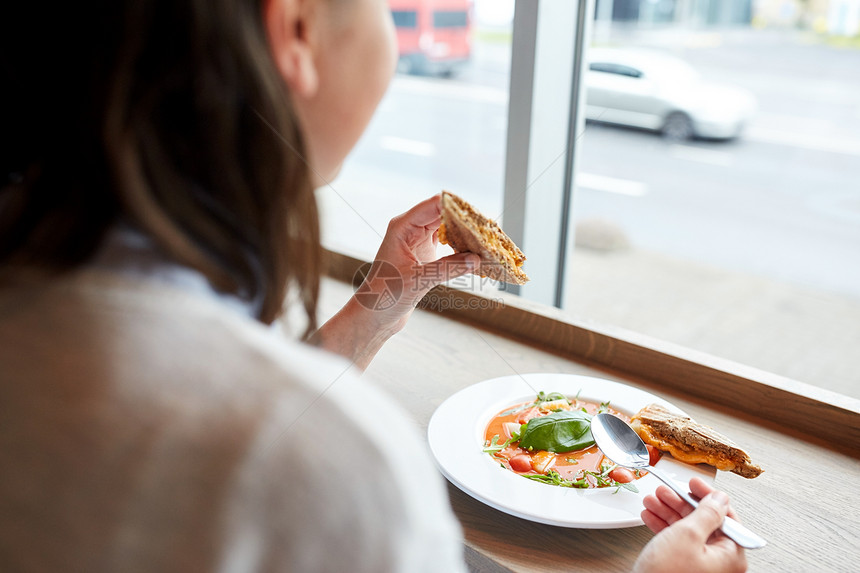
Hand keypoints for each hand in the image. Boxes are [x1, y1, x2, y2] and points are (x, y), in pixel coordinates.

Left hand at [356, 194, 479, 333]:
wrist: (374, 314)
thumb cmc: (385, 295)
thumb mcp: (418, 280)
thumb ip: (447, 268)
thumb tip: (476, 259)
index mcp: (402, 227)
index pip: (434, 205)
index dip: (457, 206)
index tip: (478, 215)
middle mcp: (410, 229)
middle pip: (444, 213)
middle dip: (466, 220)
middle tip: (488, 229)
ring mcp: (418, 240)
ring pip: (448, 227)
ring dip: (466, 233)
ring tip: (487, 239)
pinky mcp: (425, 253)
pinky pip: (449, 243)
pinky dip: (462, 246)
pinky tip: (476, 252)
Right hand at [633, 477, 746, 572]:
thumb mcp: (688, 534)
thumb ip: (706, 512)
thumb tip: (719, 498)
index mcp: (730, 555)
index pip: (725, 516)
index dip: (707, 495)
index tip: (693, 481)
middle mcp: (719, 562)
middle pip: (704, 521)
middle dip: (681, 502)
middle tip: (667, 489)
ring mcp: (701, 566)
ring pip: (688, 530)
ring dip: (669, 511)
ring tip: (653, 499)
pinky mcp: (683, 567)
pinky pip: (677, 542)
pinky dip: (663, 526)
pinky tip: (651, 515)